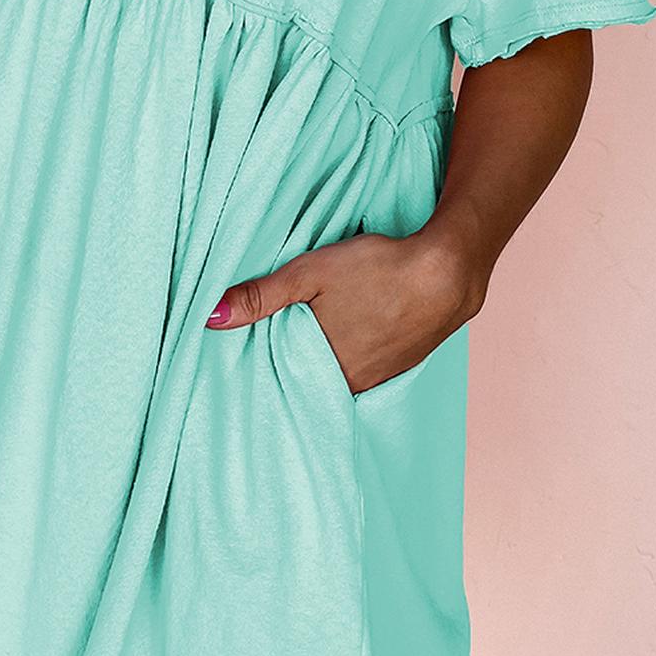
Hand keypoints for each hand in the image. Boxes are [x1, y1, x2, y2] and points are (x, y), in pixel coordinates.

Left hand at [203, 224, 484, 394]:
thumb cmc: (376, 270)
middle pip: (310, 383)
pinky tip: (346, 339)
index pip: (283, 384)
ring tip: (306, 344)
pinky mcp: (400, 364)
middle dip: (290, 372)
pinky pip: (364, 370)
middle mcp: (353, 383)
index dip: (265, 377)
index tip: (243, 373)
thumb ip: (260, 297)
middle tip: (269, 356)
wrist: (446, 273)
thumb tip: (209, 318)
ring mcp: (380, 377)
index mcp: (326, 369)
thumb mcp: (308, 274)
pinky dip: (350, 359)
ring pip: (338, 377)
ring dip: (323, 364)